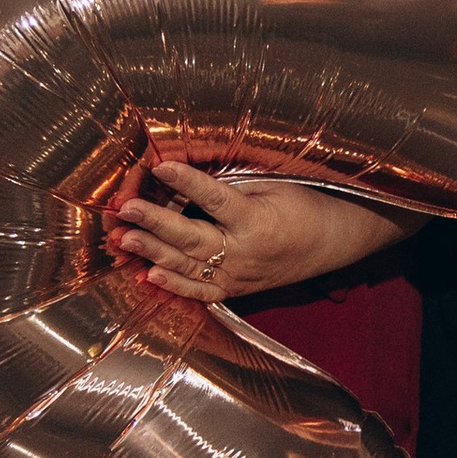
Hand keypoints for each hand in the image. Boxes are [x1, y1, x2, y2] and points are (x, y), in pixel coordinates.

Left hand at [107, 155, 408, 303]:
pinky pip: (200, 291)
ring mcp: (238, 276)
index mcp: (257, 221)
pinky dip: (174, 286)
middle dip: (155, 222)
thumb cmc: (305, 205)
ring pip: (188, 266)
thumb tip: (186, 178)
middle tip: (126, 208)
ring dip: (153, 251)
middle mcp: (245, 253)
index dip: (186, 181)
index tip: (160, 165)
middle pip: (191, 238)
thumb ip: (233, 186)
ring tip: (124, 237)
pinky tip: (149, 275)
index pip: (215, 198)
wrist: (332, 242)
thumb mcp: (275, 185)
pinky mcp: (235, 289)